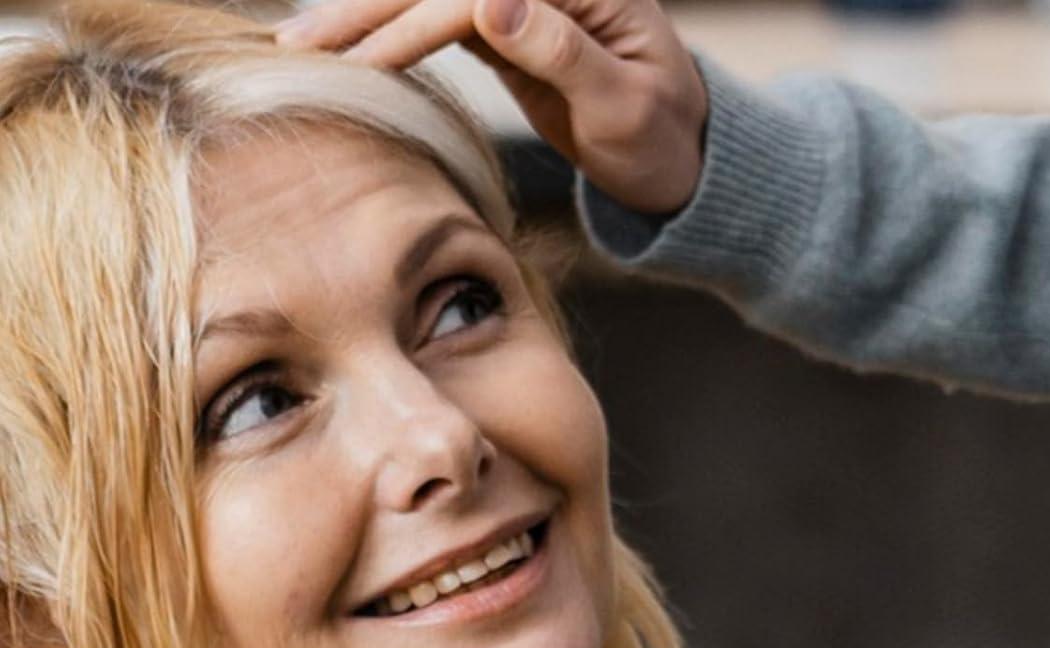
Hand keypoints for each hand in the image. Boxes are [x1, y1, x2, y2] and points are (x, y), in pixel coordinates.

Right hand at [276, 0, 707, 213]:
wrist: (679, 156)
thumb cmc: (662, 137)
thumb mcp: (623, 105)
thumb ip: (563, 51)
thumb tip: (494, 0)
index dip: (410, 23)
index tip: (359, 65)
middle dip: (364, 11)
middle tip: (296, 47)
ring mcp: (517, 0)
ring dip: (362, 19)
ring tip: (299, 47)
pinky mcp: (502, 28)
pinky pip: (434, 20)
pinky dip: (388, 33)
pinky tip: (342, 50)